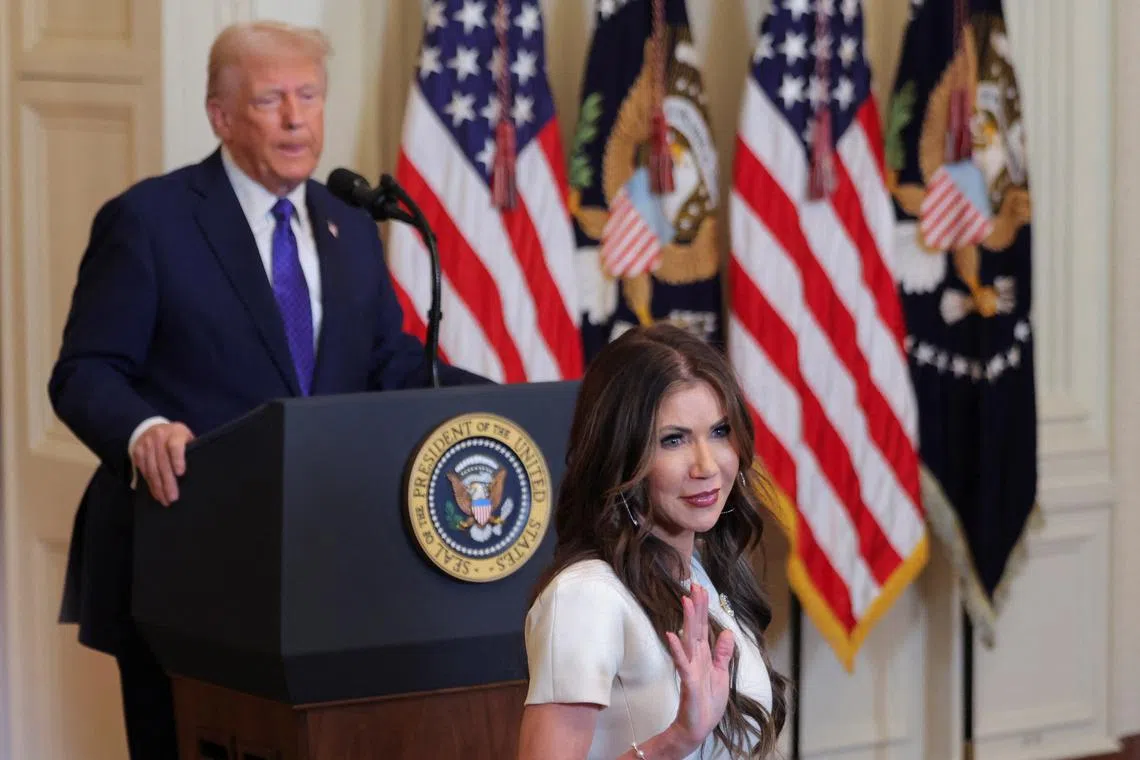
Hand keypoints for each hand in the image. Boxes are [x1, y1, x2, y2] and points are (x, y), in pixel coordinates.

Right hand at [131, 422, 193, 506]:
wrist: (151, 427)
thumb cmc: (176, 436)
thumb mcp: (186, 437)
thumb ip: (191, 449)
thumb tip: (200, 469)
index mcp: (175, 433)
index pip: (175, 446)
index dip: (177, 459)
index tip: (180, 474)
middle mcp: (159, 437)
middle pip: (163, 462)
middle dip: (168, 482)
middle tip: (173, 498)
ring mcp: (146, 445)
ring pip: (151, 469)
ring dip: (158, 487)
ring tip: (165, 500)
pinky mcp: (137, 452)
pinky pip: (143, 471)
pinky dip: (150, 484)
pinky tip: (156, 493)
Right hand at [664, 583, 734, 753]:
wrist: (698, 726)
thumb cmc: (707, 702)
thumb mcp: (721, 674)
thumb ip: (722, 653)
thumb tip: (727, 632)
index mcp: (704, 655)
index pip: (703, 626)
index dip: (703, 608)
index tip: (701, 588)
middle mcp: (695, 657)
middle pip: (696, 627)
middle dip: (696, 606)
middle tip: (694, 585)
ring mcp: (690, 667)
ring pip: (689, 639)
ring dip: (688, 620)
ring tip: (686, 601)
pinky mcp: (688, 680)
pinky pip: (682, 663)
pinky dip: (677, 649)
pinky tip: (672, 636)